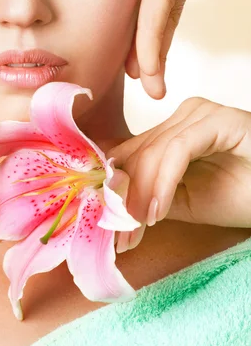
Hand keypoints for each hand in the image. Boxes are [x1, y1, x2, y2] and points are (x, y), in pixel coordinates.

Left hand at [106, 97, 250, 251]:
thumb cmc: (241, 197)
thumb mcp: (183, 201)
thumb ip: (148, 194)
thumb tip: (109, 201)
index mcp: (173, 129)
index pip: (132, 151)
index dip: (116, 185)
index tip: (108, 221)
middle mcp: (184, 115)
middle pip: (139, 151)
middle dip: (126, 195)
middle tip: (121, 232)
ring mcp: (201, 113)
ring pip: (154, 150)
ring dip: (142, 192)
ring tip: (138, 226)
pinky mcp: (218, 119)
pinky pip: (178, 149)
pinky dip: (164, 182)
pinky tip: (159, 210)